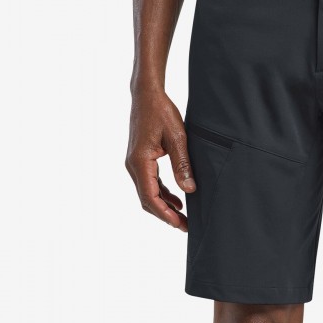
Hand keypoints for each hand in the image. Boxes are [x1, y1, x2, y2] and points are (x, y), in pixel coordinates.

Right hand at [125, 88, 194, 231]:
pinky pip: (150, 183)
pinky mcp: (140, 160)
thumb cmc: (161, 111)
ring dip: (164, 207)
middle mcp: (133, 165)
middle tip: (186, 227)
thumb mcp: (178, 137)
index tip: (179, 224)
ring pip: (148, 193)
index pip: (150, 196)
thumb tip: (189, 190)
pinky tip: (176, 201)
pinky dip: (162, 194)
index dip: (164, 213)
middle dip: (166, 215)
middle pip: (147, 199)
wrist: (147, 95)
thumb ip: (182, 165)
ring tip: (183, 218)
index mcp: (140, 161)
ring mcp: (135, 164)